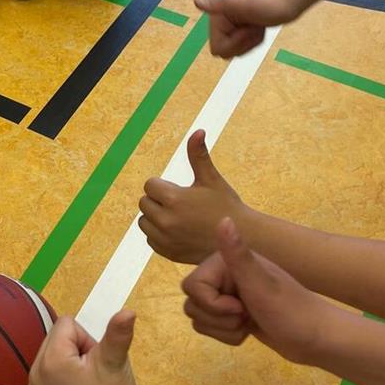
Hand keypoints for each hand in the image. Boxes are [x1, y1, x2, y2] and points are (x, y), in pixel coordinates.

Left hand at [28, 311, 155, 384]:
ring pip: (53, 357)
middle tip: (94, 377)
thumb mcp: (116, 365)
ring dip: (70, 365)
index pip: (68, 324)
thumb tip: (128, 310)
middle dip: (78, 351)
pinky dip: (62, 381)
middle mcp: (34, 373)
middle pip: (57, 339)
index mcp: (51, 359)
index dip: (88, 340)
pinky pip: (48, 377)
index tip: (97, 364)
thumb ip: (118, 333)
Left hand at [139, 130, 244, 263]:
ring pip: (144, 222)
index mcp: (174, 199)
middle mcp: (165, 221)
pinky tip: (178, 230)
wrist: (241, 240)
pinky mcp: (167, 253)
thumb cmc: (226, 206)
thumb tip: (198, 130)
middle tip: (181, 204)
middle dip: (158, 200)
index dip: (164, 186)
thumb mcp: (211, 179)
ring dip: (155, 217)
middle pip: (144, 202)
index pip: (150, 185)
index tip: (180, 190)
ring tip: (178, 216)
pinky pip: (150, 239)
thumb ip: (198, 155)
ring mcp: (165, 239)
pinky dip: (159, 234)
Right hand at [182, 217, 336, 364]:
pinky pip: (211, 327)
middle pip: (192, 304)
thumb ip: (237, 253)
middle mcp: (223, 275)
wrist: (316, 339)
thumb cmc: (290, 311)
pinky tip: (249, 329)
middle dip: (218, 319)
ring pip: (199, 318)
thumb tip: (224, 218)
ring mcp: (227, 295)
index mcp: (225, 262)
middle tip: (246, 314)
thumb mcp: (260, 284)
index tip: (239, 305)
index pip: (191, 286)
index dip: (212, 303)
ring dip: (223, 329)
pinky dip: (227, 335)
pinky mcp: (232, 314)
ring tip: (248, 323)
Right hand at [194, 0, 298, 58]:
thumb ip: (219, 4)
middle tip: (253, 26)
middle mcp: (220, 22)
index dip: (235, 43)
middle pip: (225, 53)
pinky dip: (255, 42)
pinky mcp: (241, 30)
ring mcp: (231, 26)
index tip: (246, 27)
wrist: (289, 2)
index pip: (217, 49)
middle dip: (243, 44)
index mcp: (216, 17)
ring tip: (257, 26)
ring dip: (250, 43)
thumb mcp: (245, 6)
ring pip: (235, 52)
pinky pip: (243, 49)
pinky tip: (260, 28)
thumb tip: (196, 1)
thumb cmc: (269, 4)